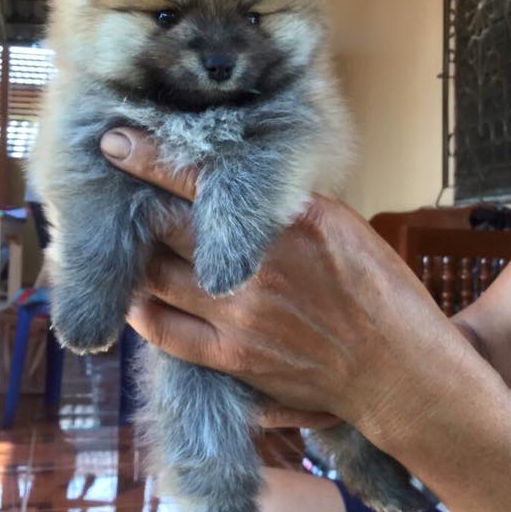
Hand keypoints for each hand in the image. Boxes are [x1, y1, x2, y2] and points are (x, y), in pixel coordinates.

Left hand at [100, 128, 467, 449]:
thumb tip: (241, 186)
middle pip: (166, 229)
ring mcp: (238, 315)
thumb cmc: (379, 291)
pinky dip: (141, 311)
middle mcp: (255, 264)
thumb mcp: (342, 225)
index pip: (199, 181)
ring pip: (156, 278)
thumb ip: (286, 206)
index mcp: (287, 221)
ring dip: (133, 260)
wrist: (397, 369)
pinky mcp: (231, 358)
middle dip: (134, 210)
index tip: (115, 141)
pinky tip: (133, 298)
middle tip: (113, 199)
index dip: (148, 158)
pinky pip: (164, 332)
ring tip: (121, 247)